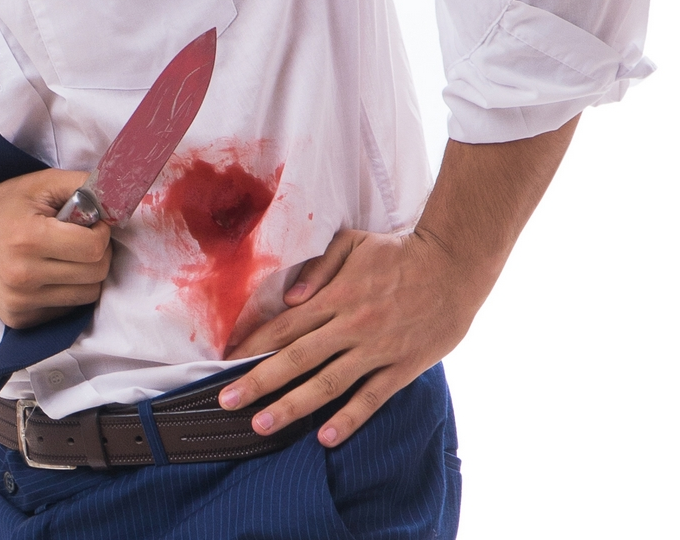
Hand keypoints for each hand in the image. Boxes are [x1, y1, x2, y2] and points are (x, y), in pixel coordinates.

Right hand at [0, 170, 111, 327]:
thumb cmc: (0, 207)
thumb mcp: (38, 184)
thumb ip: (80, 184)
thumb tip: (116, 195)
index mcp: (28, 238)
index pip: (93, 248)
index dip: (101, 233)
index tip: (92, 223)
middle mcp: (23, 275)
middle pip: (95, 274)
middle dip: (97, 254)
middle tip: (82, 239)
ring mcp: (19, 302)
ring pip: (86, 296)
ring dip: (85, 275)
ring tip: (66, 256)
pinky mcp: (18, 320)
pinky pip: (65, 310)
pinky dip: (66, 292)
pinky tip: (49, 273)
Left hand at [216, 227, 481, 446]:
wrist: (453, 264)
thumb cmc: (399, 251)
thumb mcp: (352, 242)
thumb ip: (318, 267)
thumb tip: (290, 297)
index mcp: (333, 296)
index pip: (284, 326)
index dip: (252, 345)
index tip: (225, 362)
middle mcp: (349, 325)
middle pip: (295, 358)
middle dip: (258, 381)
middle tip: (227, 401)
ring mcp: (375, 349)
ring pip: (327, 383)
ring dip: (292, 406)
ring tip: (262, 424)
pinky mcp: (402, 367)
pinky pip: (371, 397)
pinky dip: (349, 419)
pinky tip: (326, 437)